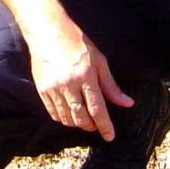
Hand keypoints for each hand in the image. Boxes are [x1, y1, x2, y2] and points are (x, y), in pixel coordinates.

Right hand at [27, 18, 132, 140]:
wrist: (48, 32)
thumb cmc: (77, 44)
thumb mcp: (99, 61)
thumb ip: (111, 85)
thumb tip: (127, 103)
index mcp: (86, 76)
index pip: (97, 108)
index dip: (104, 125)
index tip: (110, 136)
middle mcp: (69, 84)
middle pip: (81, 117)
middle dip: (90, 126)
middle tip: (96, 125)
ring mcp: (54, 88)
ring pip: (66, 118)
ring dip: (77, 123)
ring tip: (83, 119)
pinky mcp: (42, 89)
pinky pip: (53, 113)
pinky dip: (63, 118)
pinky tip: (69, 114)